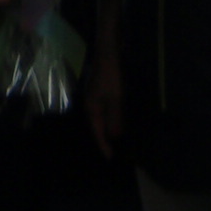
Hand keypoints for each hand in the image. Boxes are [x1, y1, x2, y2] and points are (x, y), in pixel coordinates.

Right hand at [85, 44, 123, 159]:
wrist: (108, 51)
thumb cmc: (111, 76)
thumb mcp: (115, 98)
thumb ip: (115, 118)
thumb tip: (114, 136)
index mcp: (91, 109)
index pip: (97, 132)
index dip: (104, 146)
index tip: (110, 159)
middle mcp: (91, 105)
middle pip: (98, 127)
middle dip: (105, 140)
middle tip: (115, 153)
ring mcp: (96, 98)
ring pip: (103, 119)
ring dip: (109, 129)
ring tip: (117, 142)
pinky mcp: (102, 92)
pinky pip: (107, 111)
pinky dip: (112, 118)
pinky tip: (118, 122)